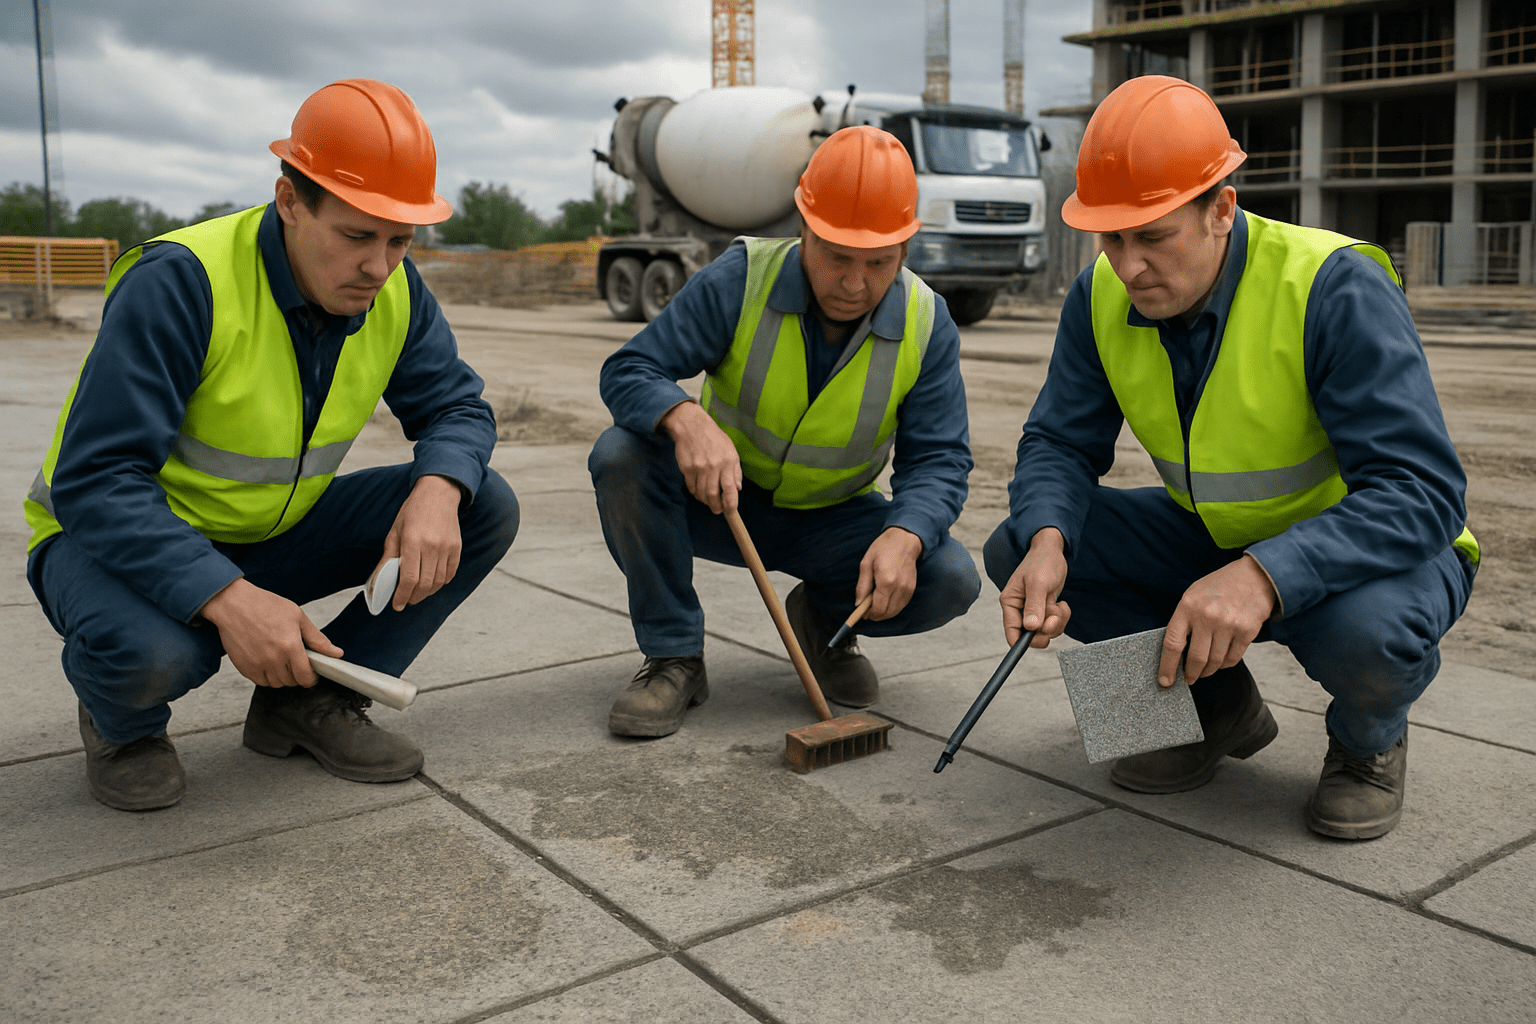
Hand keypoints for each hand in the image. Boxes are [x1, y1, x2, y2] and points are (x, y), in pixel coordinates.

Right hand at [200, 578, 341, 687]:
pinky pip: (261, 682)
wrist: (233, 604)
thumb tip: (336, 653)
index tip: (313, 674)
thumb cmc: (264, 606)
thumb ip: (317, 639)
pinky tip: (268, 661)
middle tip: (296, 660)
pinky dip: (267, 676)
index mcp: (290, 645)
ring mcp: (257, 665)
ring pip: (277, 683)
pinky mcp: (244, 667)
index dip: (312, 678)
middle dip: (298, 674)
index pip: (306, 677)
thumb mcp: (298, 617)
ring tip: (282, 658)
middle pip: (292, 682)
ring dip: (282, 676)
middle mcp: (273, 659)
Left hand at [379, 474, 463, 611]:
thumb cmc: (413, 511)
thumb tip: (379, 581)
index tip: (397, 604)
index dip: (402, 595)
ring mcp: (446, 548)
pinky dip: (440, 583)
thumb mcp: (395, 532)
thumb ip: (388, 558)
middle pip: (424, 584)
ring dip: (427, 592)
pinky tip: (431, 582)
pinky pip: (450, 574)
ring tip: (417, 593)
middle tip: (406, 601)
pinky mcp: (457, 548)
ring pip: (438, 582)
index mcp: (412, 541)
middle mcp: (432, 546)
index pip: (409, 578)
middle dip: (414, 597)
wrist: (438, 494)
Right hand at [660, 400, 741, 513]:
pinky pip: (691, 487)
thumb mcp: (731, 451)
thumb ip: (735, 470)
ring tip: (708, 500)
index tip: (731, 512)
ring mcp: (698, 468)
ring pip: (701, 493)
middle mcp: (713, 466)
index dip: (731, 504)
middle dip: (716, 507)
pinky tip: (698, 491)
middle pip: (713, 495)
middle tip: (717, 510)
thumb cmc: (715, 438)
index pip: (731, 489)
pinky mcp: (686, 468)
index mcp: (728, 462)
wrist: (692, 426)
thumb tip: (738, 488)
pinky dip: (695, 493)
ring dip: (705, 501)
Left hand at [856, 527, 922, 620]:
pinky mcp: (912, 589)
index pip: (878, 608)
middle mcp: (899, 587)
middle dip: (875, 615)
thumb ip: (862, 586)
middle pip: (887, 612)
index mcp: (886, 581)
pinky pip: (901, 605)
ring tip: (874, 606)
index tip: (861, 613)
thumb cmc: (884, 548)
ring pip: (894, 611)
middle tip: (866, 611)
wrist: (904, 540)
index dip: (868, 614)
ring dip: (883, 613)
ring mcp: (907, 589)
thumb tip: (858, 603)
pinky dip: (892, 608)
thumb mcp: (866, 564)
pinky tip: (884, 601)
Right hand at [999, 527, 1070, 648]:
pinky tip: (1061, 604)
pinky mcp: (1044, 610)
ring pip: (1045, 631)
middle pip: (1030, 636)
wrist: (1053, 551)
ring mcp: (1032, 610)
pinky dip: (1062, 617)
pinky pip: (1054, 624)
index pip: (1011, 632)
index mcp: (1010, 602)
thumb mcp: (1038, 583)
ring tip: (1059, 605)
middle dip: (1046, 630)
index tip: (1041, 639)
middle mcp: (1019, 609)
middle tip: (1055, 618)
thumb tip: (1030, 628)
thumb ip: (1034, 606)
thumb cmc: (1042, 562)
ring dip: (1057, 622)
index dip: (1023, 642)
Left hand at [1158, 554, 1276, 686]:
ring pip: (1214, 662)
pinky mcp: (1246, 632)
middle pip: (1195, 658)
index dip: (1167, 666)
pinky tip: (1221, 661)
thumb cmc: (1219, 588)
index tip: (1165, 681)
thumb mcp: (1193, 595)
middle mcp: (1207, 616)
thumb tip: (1175, 653)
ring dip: (1208, 671)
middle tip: (1189, 679)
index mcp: (1187, 607)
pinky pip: (1232, 659)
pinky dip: (1224, 664)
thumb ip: (1184, 620)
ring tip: (1205, 670)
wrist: (1254, 577)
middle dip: (1190, 674)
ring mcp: (1228, 625)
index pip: (1172, 643)